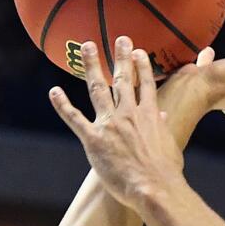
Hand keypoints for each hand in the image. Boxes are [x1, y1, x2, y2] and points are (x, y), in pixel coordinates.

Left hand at [50, 36, 184, 208]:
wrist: (154, 186)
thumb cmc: (166, 171)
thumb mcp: (170, 145)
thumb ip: (163, 128)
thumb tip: (163, 115)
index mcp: (150, 115)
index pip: (146, 84)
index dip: (143, 67)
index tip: (140, 52)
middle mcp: (129, 114)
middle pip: (123, 80)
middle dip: (121, 57)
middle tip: (120, 39)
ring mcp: (110, 124)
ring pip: (98, 89)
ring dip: (92, 67)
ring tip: (88, 48)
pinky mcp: (93, 139)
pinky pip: (74, 118)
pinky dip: (62, 104)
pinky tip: (54, 92)